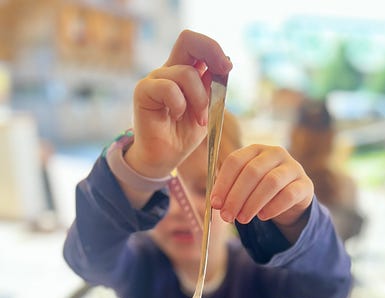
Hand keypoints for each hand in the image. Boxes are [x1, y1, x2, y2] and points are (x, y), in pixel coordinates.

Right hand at [125, 30, 231, 178]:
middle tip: (224, 71)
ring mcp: (155, 79)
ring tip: (200, 119)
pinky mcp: (143, 91)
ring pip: (185, 73)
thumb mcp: (206, 111)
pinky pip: (168, 88)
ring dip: (200, 99)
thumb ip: (212, 89)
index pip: (197, 45)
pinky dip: (180, 104)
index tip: (227, 67)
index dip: (215, 49)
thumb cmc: (183, 135)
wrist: (164, 157)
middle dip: (211, 52)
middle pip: (188, 39)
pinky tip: (178, 116)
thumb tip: (224, 64)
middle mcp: (169, 70)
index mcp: (184, 72)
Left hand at [211, 144, 313, 240]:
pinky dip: (273, 207)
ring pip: (271, 182)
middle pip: (252, 172)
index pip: (235, 161)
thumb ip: (229, 191)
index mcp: (255, 149)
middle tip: (226, 216)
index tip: (215, 203)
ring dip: (253, 203)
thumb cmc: (261, 190)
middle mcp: (275, 153)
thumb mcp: (244, 187)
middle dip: (236, 197)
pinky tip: (263, 217)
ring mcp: (292, 167)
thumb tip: (215, 204)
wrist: (292, 199)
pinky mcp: (305, 184)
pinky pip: (289, 195)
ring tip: (242, 219)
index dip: (223, 183)